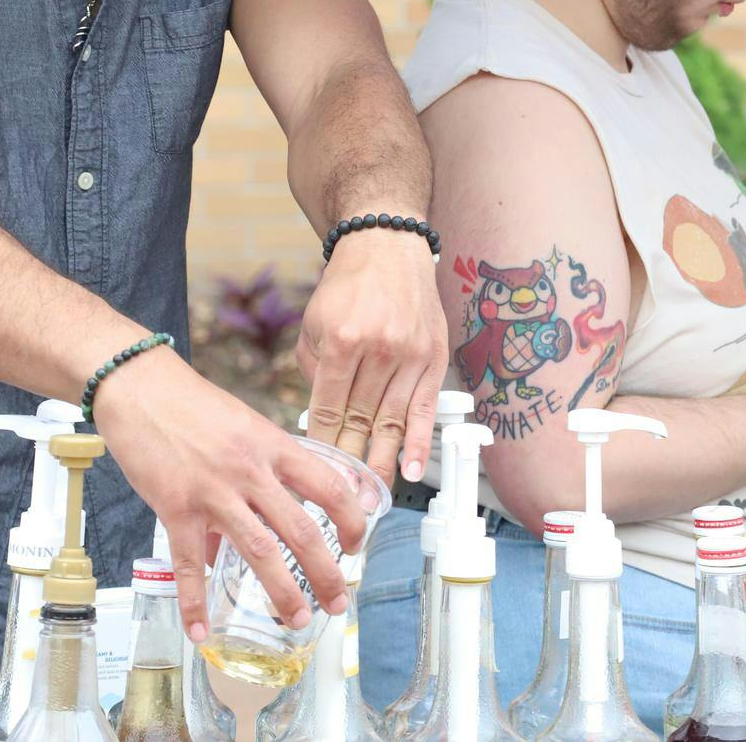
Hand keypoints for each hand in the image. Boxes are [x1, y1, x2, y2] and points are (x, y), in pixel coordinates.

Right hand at [93, 347, 366, 642]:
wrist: (138, 385)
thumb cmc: (189, 403)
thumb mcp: (240, 426)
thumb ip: (256, 471)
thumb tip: (251, 521)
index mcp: (272, 445)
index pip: (329, 485)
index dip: (351, 519)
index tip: (356, 545)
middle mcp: (250, 470)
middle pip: (302, 529)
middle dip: (326, 572)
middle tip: (337, 602)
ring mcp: (213, 491)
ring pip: (259, 551)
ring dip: (282, 592)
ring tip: (296, 620)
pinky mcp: (176, 507)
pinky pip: (190, 563)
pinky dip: (195, 601)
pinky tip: (201, 629)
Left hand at [297, 228, 448, 485]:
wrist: (387, 246)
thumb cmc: (348, 284)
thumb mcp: (314, 321)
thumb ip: (313, 368)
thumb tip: (317, 417)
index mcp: (343, 340)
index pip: (330, 407)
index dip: (323, 444)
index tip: (317, 471)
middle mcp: (379, 349)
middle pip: (362, 421)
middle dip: (350, 464)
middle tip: (343, 499)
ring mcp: (410, 355)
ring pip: (393, 421)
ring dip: (382, 463)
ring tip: (372, 497)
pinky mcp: (433, 357)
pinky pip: (425, 409)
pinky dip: (417, 443)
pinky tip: (408, 470)